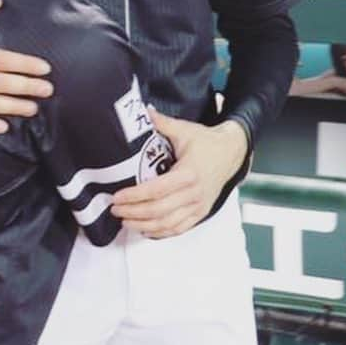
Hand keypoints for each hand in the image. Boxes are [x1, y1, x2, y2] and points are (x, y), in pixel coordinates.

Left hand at [110, 110, 248, 237]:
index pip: (155, 190)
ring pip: (168, 223)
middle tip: (114, 210)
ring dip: (144, 225)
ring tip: (125, 221)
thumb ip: (162, 122)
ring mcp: (198, 206)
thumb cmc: (206, 142)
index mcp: (187, 174)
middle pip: (158, 210)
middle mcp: (193, 194)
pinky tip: (146, 230)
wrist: (231, 153)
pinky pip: (179, 228)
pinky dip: (162, 232)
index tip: (117, 197)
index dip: (134, 196)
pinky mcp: (200, 213)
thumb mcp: (184, 129)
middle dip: (133, 212)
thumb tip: (144, 111)